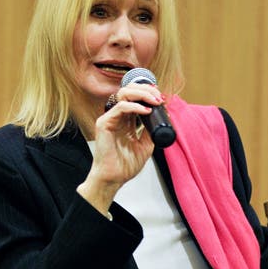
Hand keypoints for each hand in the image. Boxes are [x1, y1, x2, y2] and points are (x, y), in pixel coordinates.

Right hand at [77, 83, 162, 214]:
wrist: (114, 178)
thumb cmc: (125, 165)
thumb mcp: (145, 145)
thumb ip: (150, 130)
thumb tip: (162, 117)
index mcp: (126, 120)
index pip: (135, 97)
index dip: (148, 93)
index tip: (161, 97)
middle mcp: (117, 116)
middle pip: (130, 90)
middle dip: (147, 90)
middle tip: (159, 98)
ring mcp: (110, 118)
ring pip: (124, 94)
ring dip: (142, 94)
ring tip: (155, 101)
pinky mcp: (104, 123)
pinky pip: (120, 107)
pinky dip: (135, 106)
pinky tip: (146, 110)